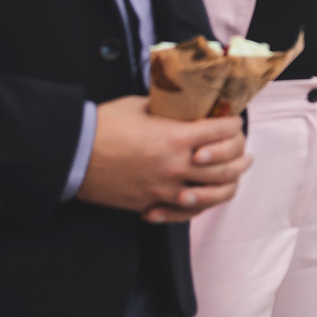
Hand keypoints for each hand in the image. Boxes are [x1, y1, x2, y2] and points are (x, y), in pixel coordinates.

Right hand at [78, 97, 251, 220]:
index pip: (225, 132)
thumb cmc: (103, 126)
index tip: (233, 123)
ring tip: (233, 176)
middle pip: (228, 166)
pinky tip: (201, 197)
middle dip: (241, 157)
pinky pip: (185, 212)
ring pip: (213, 194)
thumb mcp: (141, 106)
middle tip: (245, 154)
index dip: (234, 125)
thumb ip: (170, 108)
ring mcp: (164, 188)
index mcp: (176, 137)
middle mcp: (176, 166)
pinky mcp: (150, 204)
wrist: (70, 155)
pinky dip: (197, 206)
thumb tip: (187, 103)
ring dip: (228, 184)